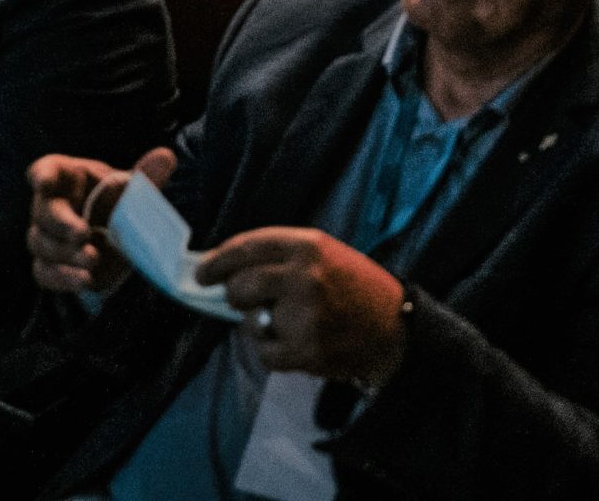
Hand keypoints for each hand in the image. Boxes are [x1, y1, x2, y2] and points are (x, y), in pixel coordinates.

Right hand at [27, 147, 175, 295]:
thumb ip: (146, 175)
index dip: (41, 176)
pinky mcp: (50, 265)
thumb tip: (166, 156)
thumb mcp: (132, 190)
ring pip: (42, 244)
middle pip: (42, 212)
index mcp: (65, 178)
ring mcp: (46, 237)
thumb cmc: (116, 203)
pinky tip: (85, 279)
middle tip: (82, 233)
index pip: (44, 170)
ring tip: (93, 258)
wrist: (116, 241)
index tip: (43, 183)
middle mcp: (49, 206)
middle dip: (60, 223)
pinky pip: (45, 273)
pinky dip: (63, 277)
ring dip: (66, 253)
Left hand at [197, 228, 409, 386]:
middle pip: (240, 285)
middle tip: (243, 300)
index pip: (247, 246)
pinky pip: (264, 353)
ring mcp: (304, 314)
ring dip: (259, 324)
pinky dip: (273, 352)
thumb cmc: (357, 288)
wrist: (396, 330)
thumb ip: (282, 258)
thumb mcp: (326, 254)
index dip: (218, 260)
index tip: (202, 272)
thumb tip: (229, 270)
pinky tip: (297, 344)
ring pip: (250, 321)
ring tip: (289, 322)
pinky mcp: (305, 349)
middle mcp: (303, 276)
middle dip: (234, 295)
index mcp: (308, 245)